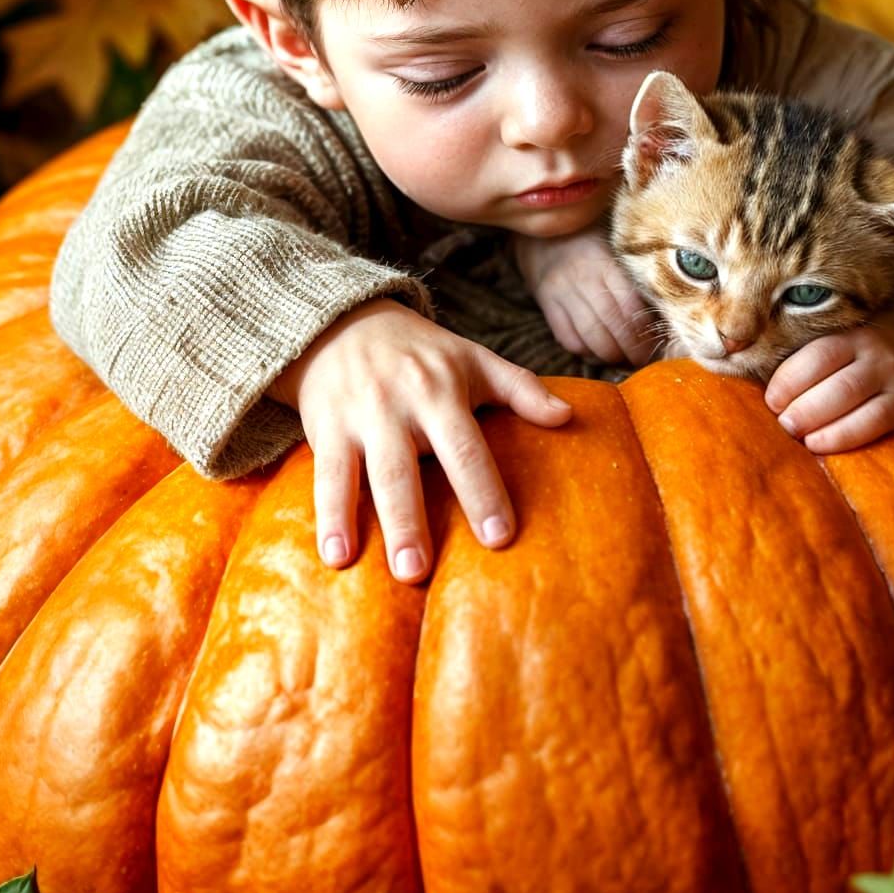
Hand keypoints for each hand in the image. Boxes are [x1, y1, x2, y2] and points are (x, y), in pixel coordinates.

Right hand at [266, 298, 571, 582]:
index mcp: (440, 390)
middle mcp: (397, 405)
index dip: (481, 491)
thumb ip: (520, 387)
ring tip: (388, 571)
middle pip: (405, 469)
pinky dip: (329, 516)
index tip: (499, 537)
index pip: (465, 446)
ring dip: (370, 524)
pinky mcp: (325, 428)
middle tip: (422, 571)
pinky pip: (325, 477)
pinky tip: (335, 555)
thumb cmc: (420, 352)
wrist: (342, 321)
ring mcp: (358, 418)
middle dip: (413, 520)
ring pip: (367, 476)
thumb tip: (568, 417)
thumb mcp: (472, 358)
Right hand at [513, 220, 656, 366]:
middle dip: (631, 348)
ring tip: (622, 360)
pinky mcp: (546, 304)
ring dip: (610, 355)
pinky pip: (567, 338)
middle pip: (611, 322)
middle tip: (642, 361)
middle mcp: (582, 276)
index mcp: (605, 260)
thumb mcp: (614, 248)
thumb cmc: (591, 241)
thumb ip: (632, 277)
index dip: (644, 330)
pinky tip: (597, 353)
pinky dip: (585, 352)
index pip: (630, 303)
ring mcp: (561, 291)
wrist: (545, 233)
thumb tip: (662, 316)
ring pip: (589, 335)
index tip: (655, 343)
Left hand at [763, 298, 893, 453]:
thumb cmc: (852, 350)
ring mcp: (893, 377)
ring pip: (853, 400)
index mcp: (848, 333)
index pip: (816, 355)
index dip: (789, 381)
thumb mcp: (833, 340)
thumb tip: (758, 390)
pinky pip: (874, 422)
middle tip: (783, 424)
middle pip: (835, 382)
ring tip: (797, 436)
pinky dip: (844, 437)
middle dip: (803, 407)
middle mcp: (874, 352)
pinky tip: (819, 446)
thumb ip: (803, 360)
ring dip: (819, 422)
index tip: (771, 401)